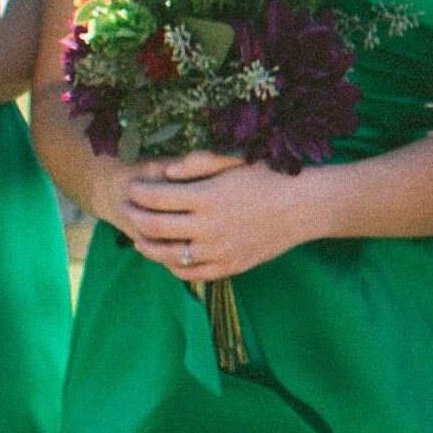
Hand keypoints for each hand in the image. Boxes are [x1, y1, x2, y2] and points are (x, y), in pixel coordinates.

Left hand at [112, 149, 306, 288]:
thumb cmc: (269, 177)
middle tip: (126, 209)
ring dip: (147, 246)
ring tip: (138, 237)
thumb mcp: (235, 160)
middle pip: (155, 227)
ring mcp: (220, 250)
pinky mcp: (231, 266)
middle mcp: (211, 227)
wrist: (306, 207)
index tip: (131, 187)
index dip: (137, 192)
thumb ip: (198, 162)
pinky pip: (191, 273)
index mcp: (209, 197)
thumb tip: (164, 173)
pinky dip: (173, 266)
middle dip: (133, 216)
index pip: (156, 197)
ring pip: (168, 255)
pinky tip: (167, 256)